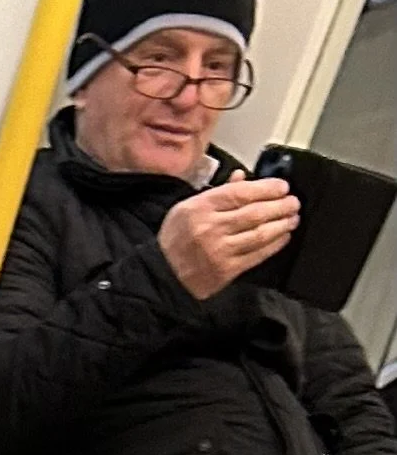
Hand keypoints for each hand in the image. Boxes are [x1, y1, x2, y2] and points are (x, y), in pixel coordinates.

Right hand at [158, 169, 299, 299]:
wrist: (162, 276)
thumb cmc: (175, 241)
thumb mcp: (187, 208)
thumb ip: (217, 192)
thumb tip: (242, 178)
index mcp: (200, 208)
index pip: (240, 193)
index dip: (266, 189)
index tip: (282, 187)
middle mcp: (210, 228)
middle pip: (255, 213)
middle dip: (280, 206)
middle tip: (293, 202)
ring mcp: (220, 250)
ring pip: (260, 234)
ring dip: (281, 224)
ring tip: (292, 218)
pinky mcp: (226, 270)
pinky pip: (257, 255)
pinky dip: (274, 245)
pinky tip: (282, 237)